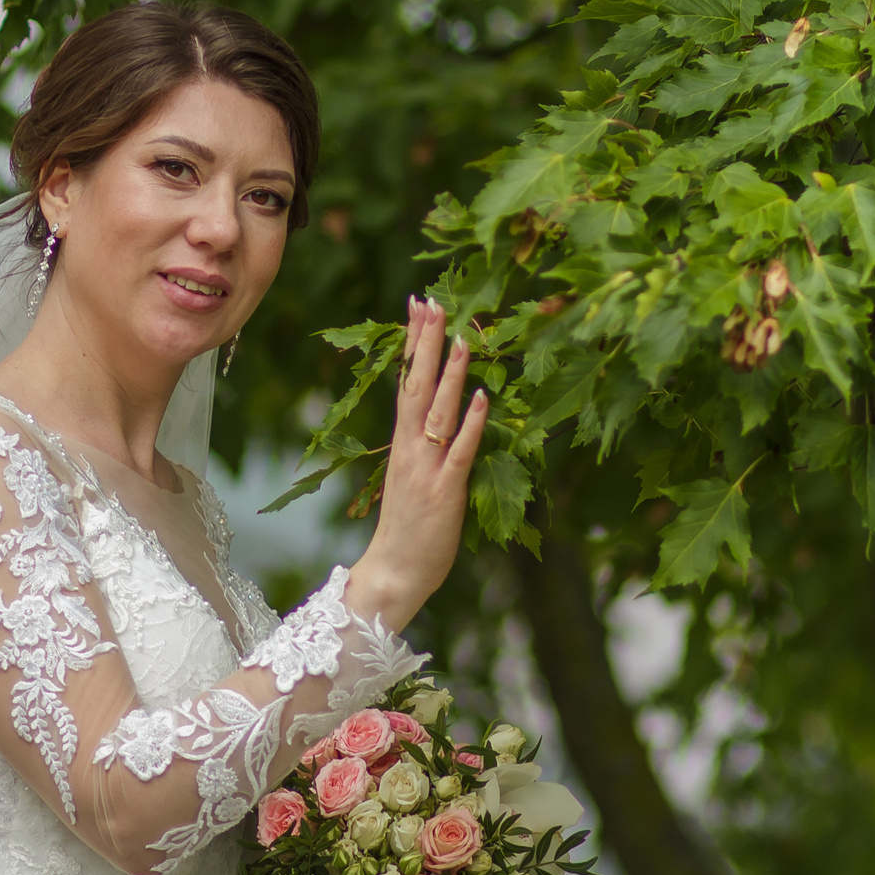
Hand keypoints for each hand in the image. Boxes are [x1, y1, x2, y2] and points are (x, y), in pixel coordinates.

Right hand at [344, 297, 488, 629]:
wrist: (393, 573)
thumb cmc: (408, 530)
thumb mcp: (413, 478)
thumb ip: (424, 446)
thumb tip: (443, 414)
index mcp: (402, 444)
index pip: (407, 381)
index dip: (413, 342)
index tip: (418, 304)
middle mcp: (410, 449)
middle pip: (417, 386)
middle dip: (426, 342)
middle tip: (432, 300)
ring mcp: (427, 468)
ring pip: (439, 412)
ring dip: (450, 374)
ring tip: (461, 336)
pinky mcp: (444, 491)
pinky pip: (460, 451)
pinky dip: (471, 422)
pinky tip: (481, 395)